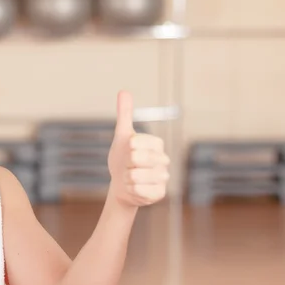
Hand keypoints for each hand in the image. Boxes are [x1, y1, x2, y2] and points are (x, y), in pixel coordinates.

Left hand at [108, 91, 169, 208]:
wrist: (121, 184)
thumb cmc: (123, 158)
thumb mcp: (122, 136)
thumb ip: (125, 114)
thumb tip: (124, 91)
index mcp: (157, 144)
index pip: (136, 142)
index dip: (127, 148)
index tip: (128, 151)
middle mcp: (163, 160)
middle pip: (136, 158)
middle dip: (125, 163)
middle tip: (128, 166)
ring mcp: (164, 177)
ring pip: (136, 175)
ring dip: (126, 177)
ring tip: (130, 177)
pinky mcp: (159, 193)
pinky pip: (138, 190)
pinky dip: (130, 189)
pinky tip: (133, 188)